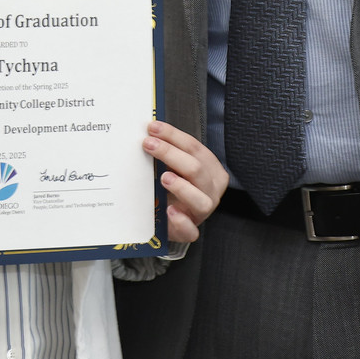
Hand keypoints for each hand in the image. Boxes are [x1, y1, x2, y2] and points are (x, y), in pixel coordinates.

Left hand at [143, 121, 227, 243]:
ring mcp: (203, 211)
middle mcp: (211, 190)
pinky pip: (191, 230)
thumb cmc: (174, 187)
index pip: (194, 148)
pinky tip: (169, 211)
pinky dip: (181, 221)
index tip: (153, 128)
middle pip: (196, 169)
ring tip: (164, 177)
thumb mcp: (174, 166)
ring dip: (182, 187)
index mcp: (210, 170)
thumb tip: (149, 132)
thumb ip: (168, 152)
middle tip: (149, 144)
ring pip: (201, 200)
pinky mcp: (190, 231)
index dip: (173, 136)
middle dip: (170, 154)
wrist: (171, 217)